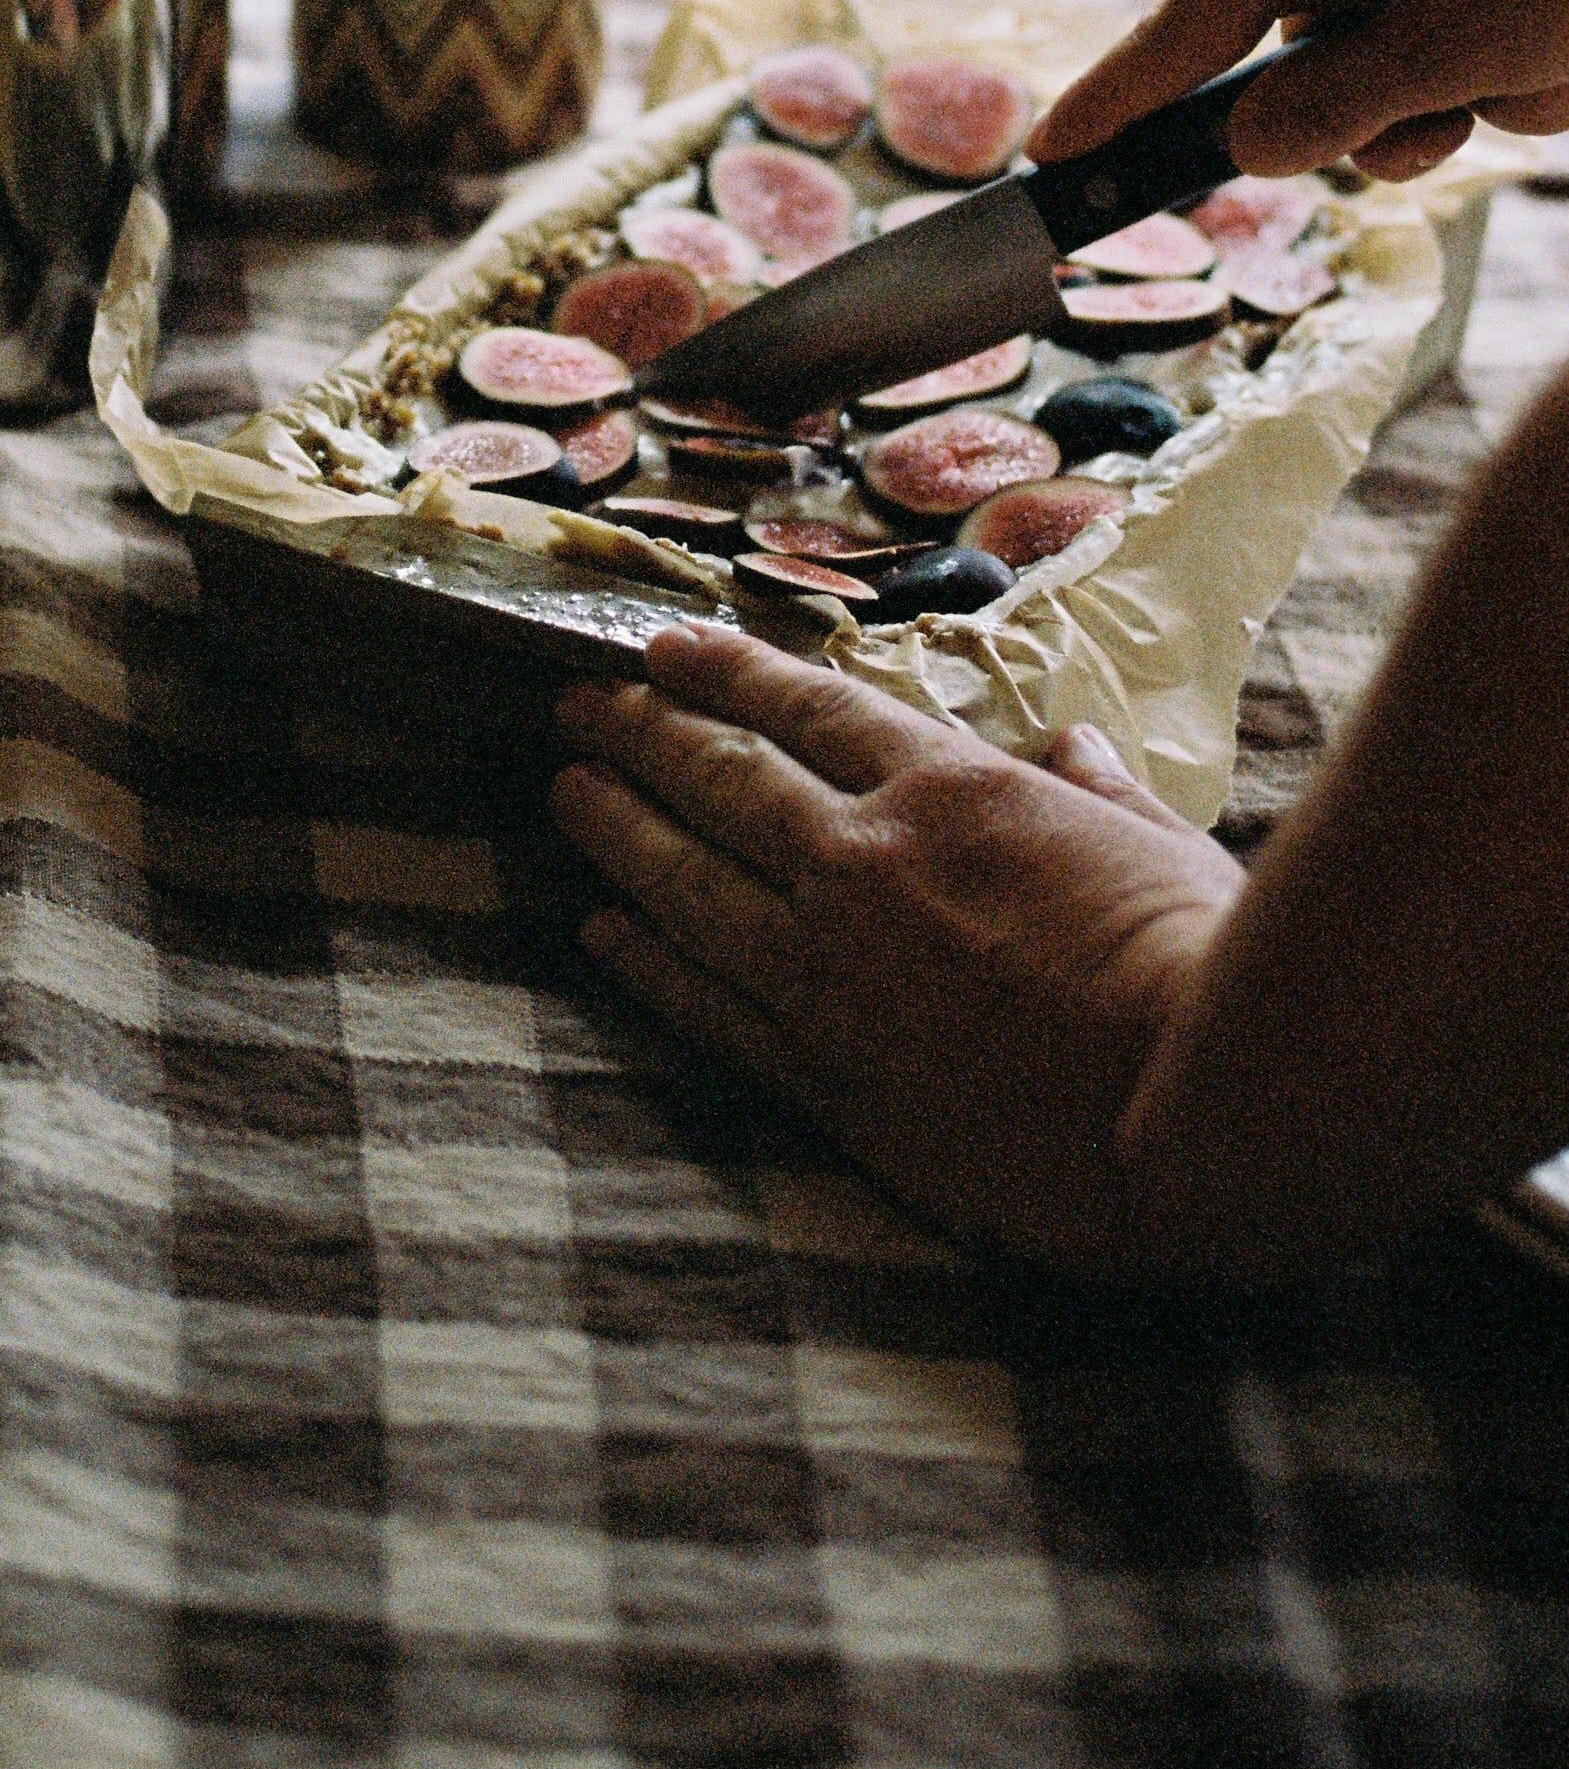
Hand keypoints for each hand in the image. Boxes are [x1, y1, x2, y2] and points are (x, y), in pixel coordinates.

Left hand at [552, 626, 1242, 1275]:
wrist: (1195, 1119)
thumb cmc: (1203, 967)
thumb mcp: (1160, 837)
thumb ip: (1094, 787)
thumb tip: (1068, 746)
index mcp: (949, 788)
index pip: (802, 706)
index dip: (721, 672)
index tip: (662, 649)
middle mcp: (865, 862)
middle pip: (719, 778)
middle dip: (638, 732)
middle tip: (575, 704)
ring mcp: (831, 971)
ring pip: (687, 880)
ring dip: (616, 829)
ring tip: (565, 793)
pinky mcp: (826, 1078)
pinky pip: (707, 1004)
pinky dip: (646, 964)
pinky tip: (601, 936)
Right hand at [1028, 0, 1568, 181]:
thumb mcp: (1435, 58)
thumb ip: (1326, 115)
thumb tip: (1254, 140)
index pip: (1178, 37)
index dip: (1117, 107)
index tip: (1054, 156)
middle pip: (1315, 54)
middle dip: (1394, 109)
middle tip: (1466, 117)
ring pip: (1412, 36)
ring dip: (1480, 80)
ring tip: (1559, 53)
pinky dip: (1519, 33)